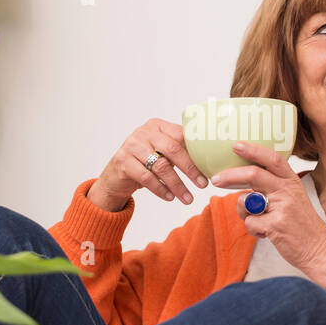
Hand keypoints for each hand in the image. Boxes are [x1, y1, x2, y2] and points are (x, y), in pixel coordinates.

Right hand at [89, 119, 208, 210]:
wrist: (115, 177)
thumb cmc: (145, 164)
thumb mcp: (162, 153)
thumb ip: (180, 151)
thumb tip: (209, 162)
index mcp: (157, 126)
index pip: (181, 136)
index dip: (197, 153)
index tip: (209, 169)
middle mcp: (144, 132)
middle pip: (172, 149)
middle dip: (190, 169)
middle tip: (203, 185)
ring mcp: (131, 145)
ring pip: (160, 166)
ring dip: (177, 184)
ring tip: (187, 198)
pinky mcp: (123, 161)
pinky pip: (146, 177)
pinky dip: (160, 189)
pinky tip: (170, 197)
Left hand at [210, 142, 325, 283]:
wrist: (320, 251)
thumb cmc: (302, 227)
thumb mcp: (293, 200)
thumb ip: (271, 190)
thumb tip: (243, 188)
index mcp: (292, 182)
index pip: (272, 159)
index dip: (253, 150)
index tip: (236, 145)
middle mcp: (288, 191)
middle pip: (253, 174)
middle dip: (230, 176)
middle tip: (216, 179)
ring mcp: (282, 208)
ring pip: (246, 200)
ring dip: (244, 212)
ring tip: (259, 221)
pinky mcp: (276, 225)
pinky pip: (250, 223)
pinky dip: (254, 230)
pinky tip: (267, 234)